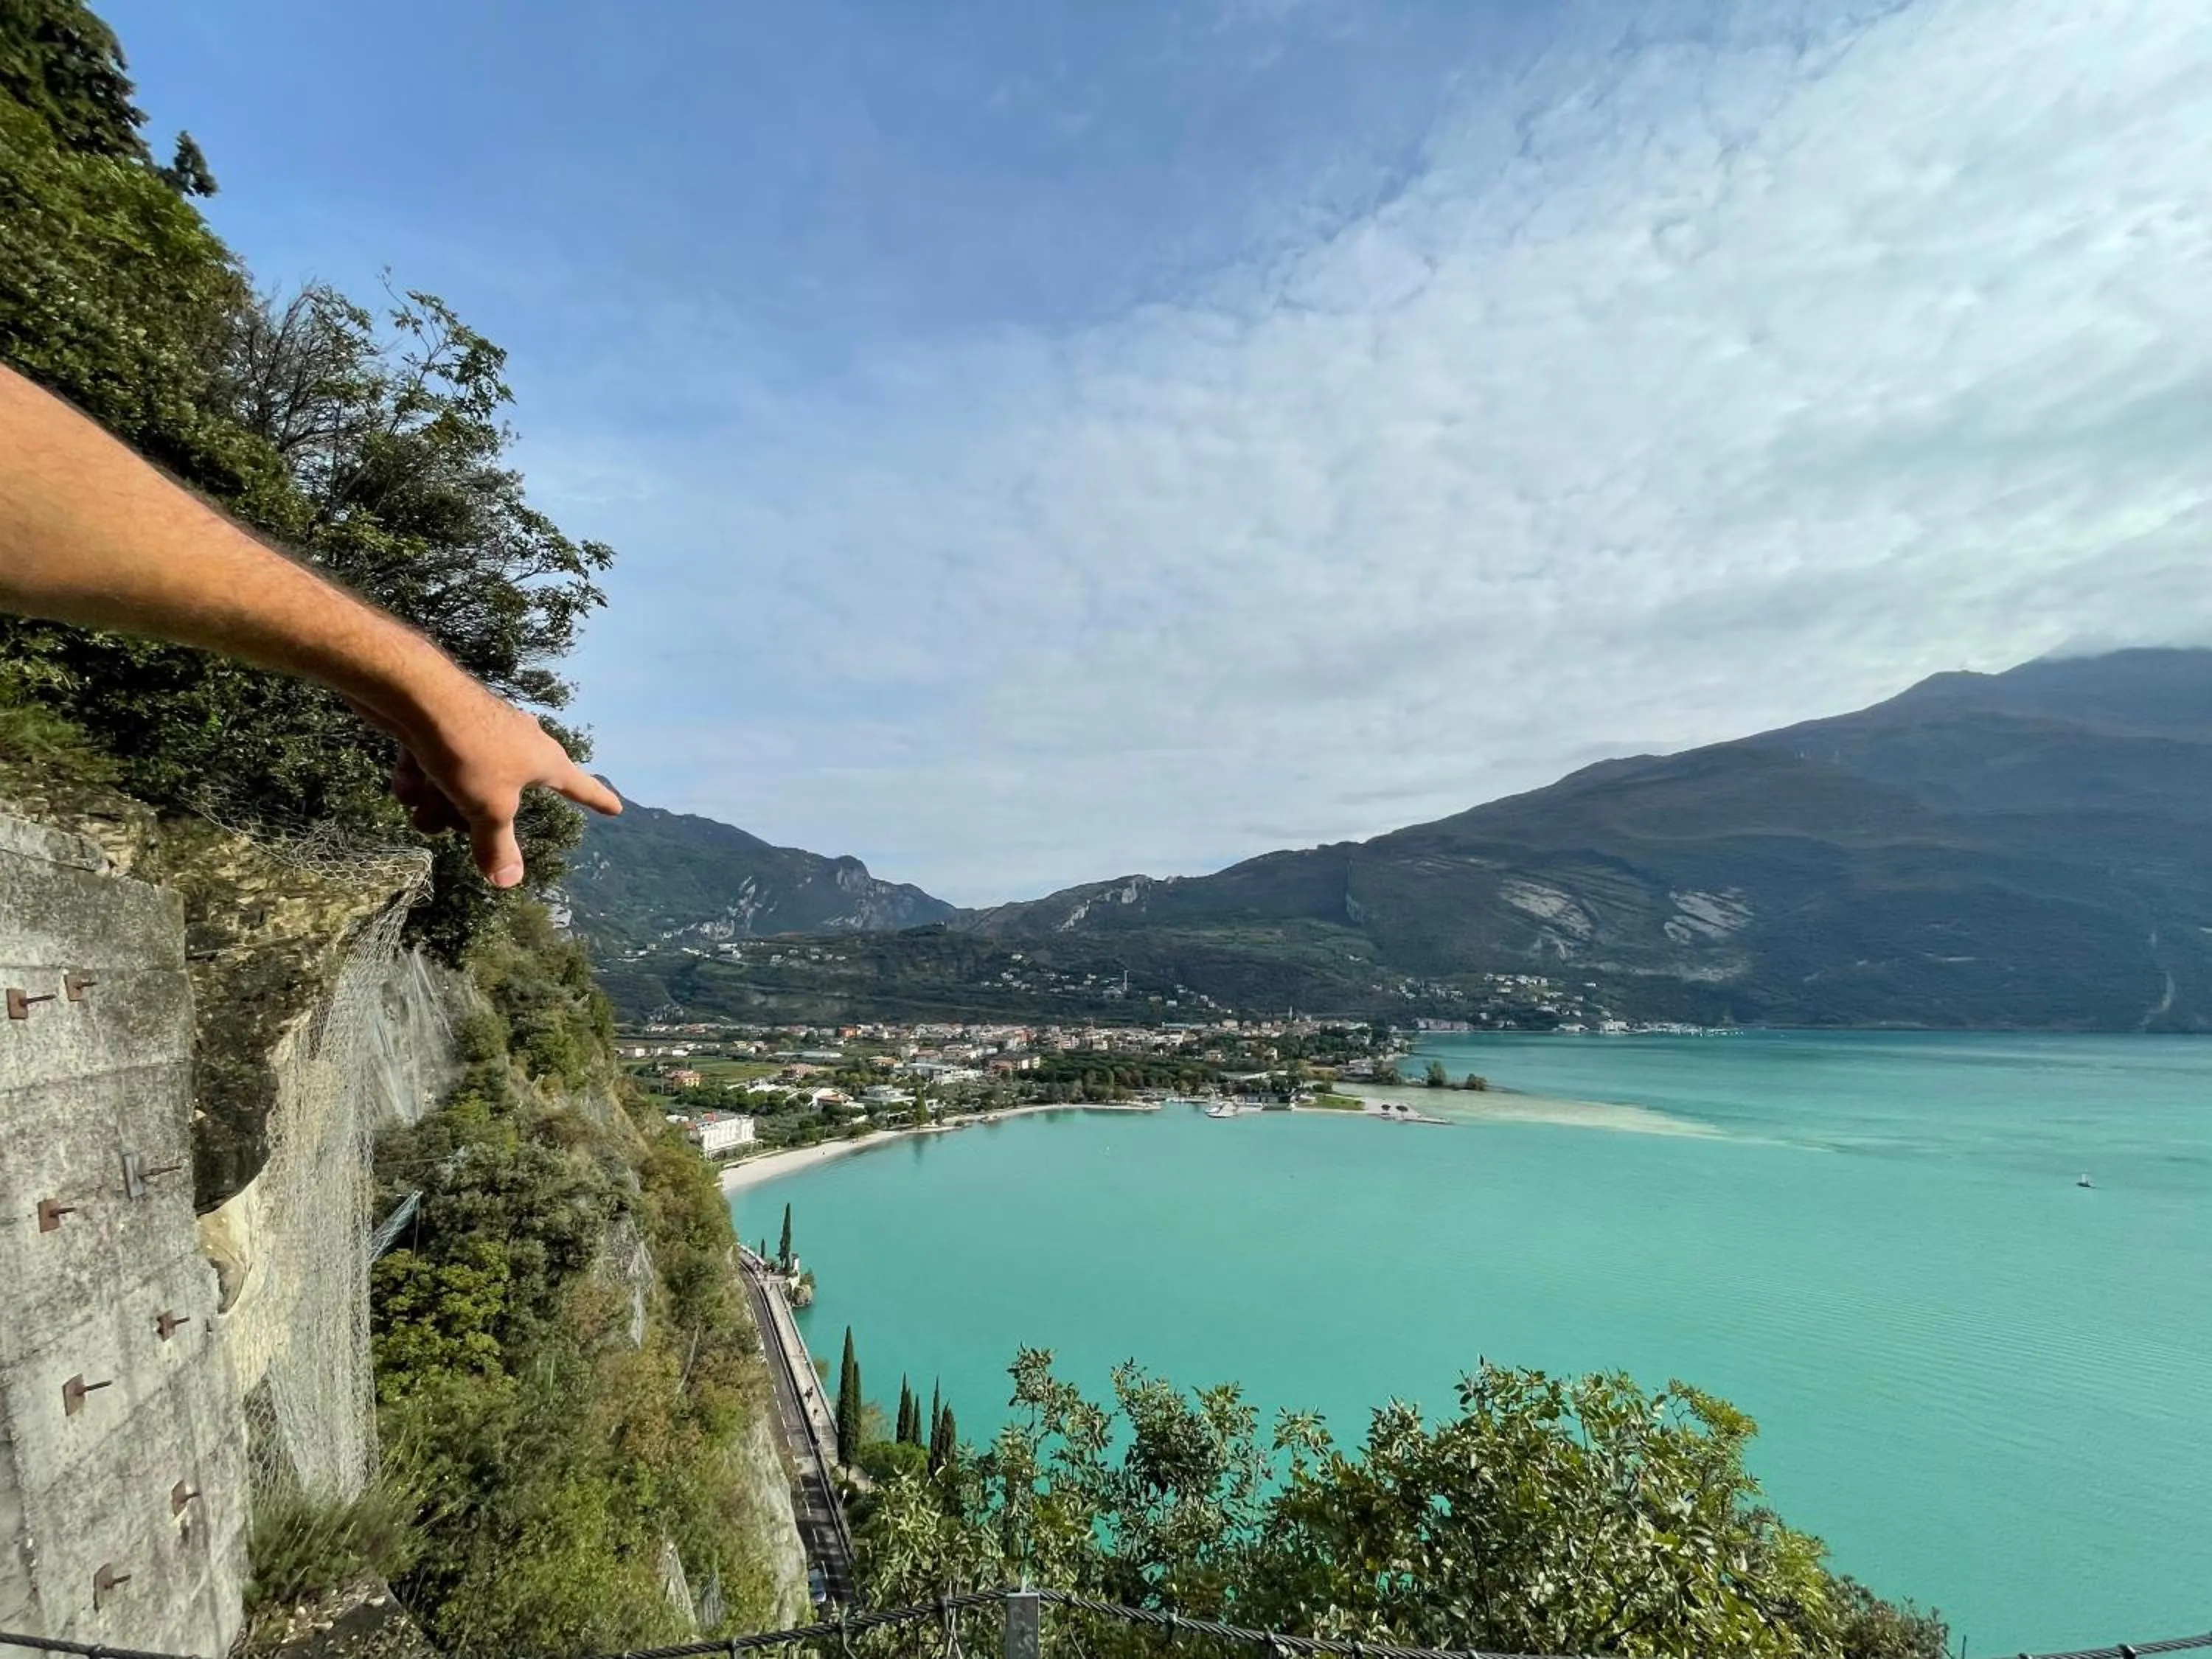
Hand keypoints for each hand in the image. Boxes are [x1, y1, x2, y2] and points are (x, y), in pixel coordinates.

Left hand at [351, 680, 620, 886]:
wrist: (416, 694)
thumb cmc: (468, 750)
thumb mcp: (487, 808)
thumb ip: (496, 847)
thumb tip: (508, 883)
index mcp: (544, 761)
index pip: (581, 787)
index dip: (598, 801)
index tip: (617, 808)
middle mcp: (519, 745)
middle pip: (502, 801)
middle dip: (467, 819)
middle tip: (450, 819)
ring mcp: (482, 735)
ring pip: (463, 788)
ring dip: (437, 804)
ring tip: (419, 802)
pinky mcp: (444, 730)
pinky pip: (436, 768)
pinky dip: (419, 779)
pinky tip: (404, 779)